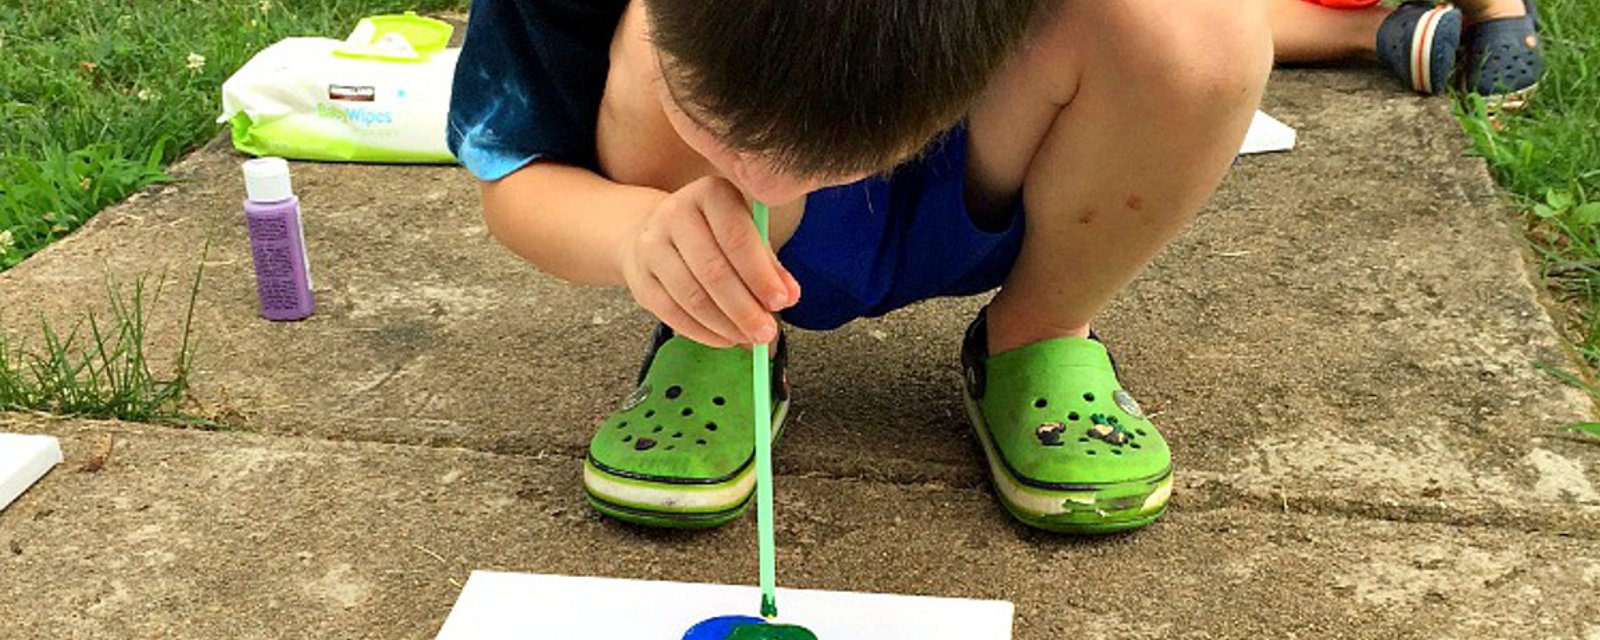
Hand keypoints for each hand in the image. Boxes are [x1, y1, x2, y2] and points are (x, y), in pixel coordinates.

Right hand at [618, 177, 801, 347]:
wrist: (656, 232)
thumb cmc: (713, 234)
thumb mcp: (745, 233)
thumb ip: (769, 264)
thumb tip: (788, 295)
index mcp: (711, 194)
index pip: (737, 238)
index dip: (760, 275)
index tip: (781, 302)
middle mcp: (676, 213)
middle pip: (713, 270)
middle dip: (744, 308)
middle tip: (766, 333)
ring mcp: (652, 245)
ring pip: (691, 296)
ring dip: (725, 325)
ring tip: (748, 338)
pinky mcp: (640, 277)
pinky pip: (671, 313)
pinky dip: (702, 332)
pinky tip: (724, 338)